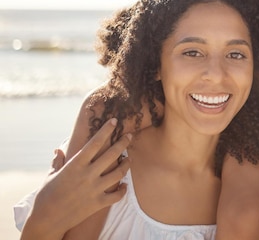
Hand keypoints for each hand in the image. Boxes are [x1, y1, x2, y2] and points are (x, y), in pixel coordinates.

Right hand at [21, 119, 131, 239]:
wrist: (46, 220)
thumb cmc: (46, 196)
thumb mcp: (50, 176)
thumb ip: (57, 162)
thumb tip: (58, 150)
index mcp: (75, 165)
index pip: (95, 143)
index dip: (106, 131)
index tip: (114, 121)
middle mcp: (87, 175)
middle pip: (112, 154)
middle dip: (123, 143)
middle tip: (129, 136)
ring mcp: (94, 189)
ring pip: (119, 173)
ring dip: (126, 164)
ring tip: (129, 159)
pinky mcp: (98, 203)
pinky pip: (117, 195)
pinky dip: (123, 190)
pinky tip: (124, 185)